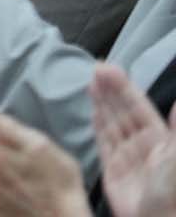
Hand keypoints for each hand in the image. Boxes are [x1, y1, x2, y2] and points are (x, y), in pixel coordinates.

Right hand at [93, 62, 175, 216]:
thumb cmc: (172, 192)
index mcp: (162, 140)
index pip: (140, 107)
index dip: (126, 88)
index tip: (110, 69)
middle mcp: (145, 146)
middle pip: (124, 112)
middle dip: (112, 91)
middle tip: (97, 68)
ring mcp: (128, 158)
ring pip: (113, 124)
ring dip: (103, 103)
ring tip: (91, 82)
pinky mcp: (113, 172)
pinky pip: (104, 143)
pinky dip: (98, 125)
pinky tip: (93, 111)